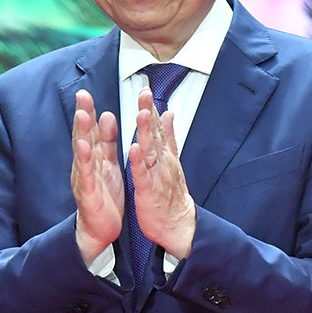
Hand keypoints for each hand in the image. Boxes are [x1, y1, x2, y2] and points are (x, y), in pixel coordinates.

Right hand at [71, 89, 124, 263]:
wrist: (101, 230)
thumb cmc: (105, 197)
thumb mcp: (109, 165)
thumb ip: (108, 142)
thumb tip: (107, 116)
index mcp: (95, 158)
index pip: (91, 130)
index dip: (89, 111)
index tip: (87, 92)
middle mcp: (86, 165)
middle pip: (83, 136)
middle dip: (83, 115)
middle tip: (82, 96)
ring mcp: (85, 178)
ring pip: (82, 152)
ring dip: (81, 133)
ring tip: (81, 115)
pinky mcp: (88, 193)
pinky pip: (87, 175)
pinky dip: (85, 160)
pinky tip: (84, 147)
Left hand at [128, 87, 195, 259]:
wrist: (177, 223)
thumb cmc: (170, 192)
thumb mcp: (171, 160)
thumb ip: (169, 136)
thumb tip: (168, 113)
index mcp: (164, 154)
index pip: (157, 127)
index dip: (151, 108)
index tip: (145, 88)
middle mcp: (162, 161)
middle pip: (155, 133)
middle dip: (149, 112)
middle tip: (144, 92)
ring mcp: (156, 175)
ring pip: (150, 150)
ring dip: (145, 132)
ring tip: (140, 114)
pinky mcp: (148, 190)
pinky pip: (143, 174)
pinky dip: (139, 162)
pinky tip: (134, 148)